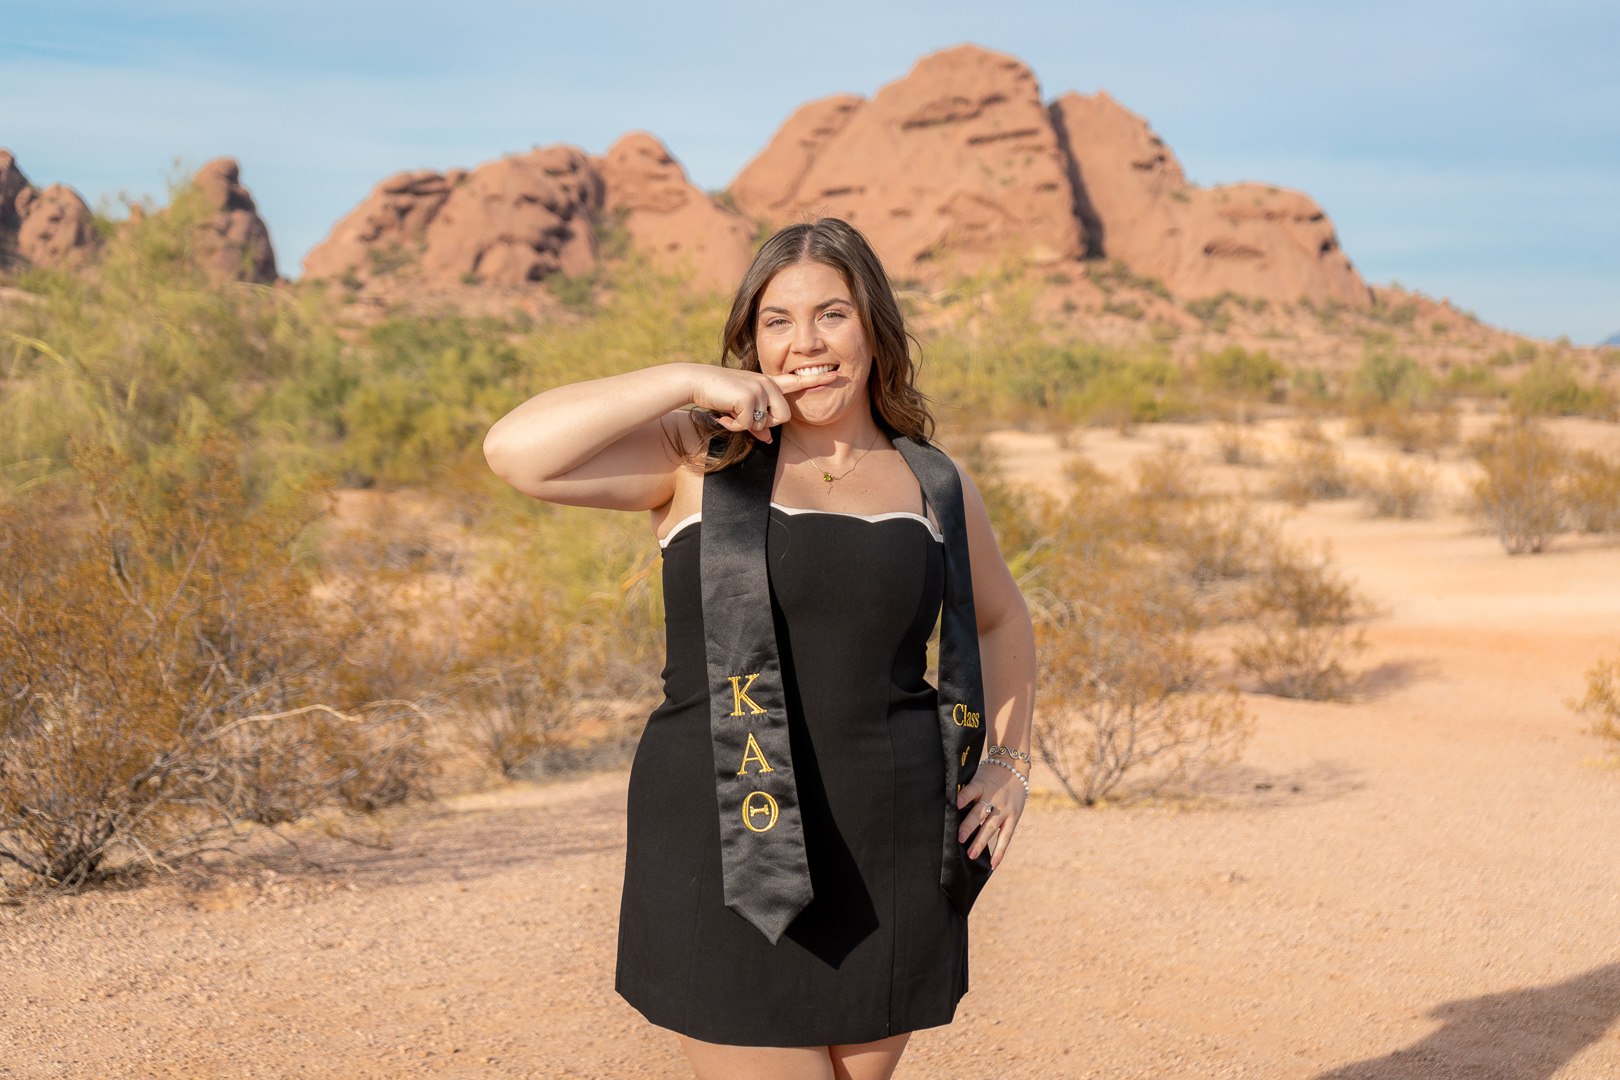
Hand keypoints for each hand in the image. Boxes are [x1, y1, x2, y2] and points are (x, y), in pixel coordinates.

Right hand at [688, 366, 838, 442]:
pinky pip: (749, 426)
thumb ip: (757, 423)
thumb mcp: (740, 409)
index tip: (837, 374)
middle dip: (763, 425)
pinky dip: (734, 426)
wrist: (696, 381)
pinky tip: (724, 413)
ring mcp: (760, 388)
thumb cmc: (718, 394)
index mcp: (768, 383)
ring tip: (729, 412)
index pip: (797, 381)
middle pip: (783, 418)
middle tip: (742, 418)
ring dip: (745, 426)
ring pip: (765, 425)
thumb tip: (769, 441)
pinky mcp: (749, 397)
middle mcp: (768, 383)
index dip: (817, 379)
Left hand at [956, 762, 1026, 869]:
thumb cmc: (989, 774)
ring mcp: (1004, 810)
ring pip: (991, 827)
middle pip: (980, 813)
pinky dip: (1000, 851)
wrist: (1014, 767)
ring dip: (981, 842)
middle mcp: (993, 798)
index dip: (964, 796)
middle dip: (969, 826)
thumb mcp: (977, 776)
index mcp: (981, 785)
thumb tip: (947, 807)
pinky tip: (993, 864)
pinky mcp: (1013, 818)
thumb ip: (966, 791)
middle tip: (959, 838)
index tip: (955, 804)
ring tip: (971, 855)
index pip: (971, 790)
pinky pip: (1006, 837)